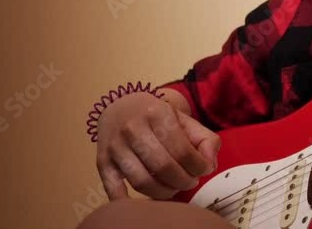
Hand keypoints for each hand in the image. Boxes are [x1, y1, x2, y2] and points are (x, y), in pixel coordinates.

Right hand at [95, 92, 220, 200]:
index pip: (183, 150)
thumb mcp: (184, 119)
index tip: (203, 170)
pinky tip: (146, 200)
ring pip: (142, 182)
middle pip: (164, 167)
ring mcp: (115, 147)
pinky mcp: (102, 162)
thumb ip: (205, 139)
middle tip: (190, 181)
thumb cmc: (157, 118)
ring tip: (173, 188)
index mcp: (157, 114)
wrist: (120, 107)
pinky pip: (114, 190)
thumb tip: (209, 164)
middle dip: (183, 181)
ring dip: (164, 192)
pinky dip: (129, 202)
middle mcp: (133, 129)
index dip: (198, 166)